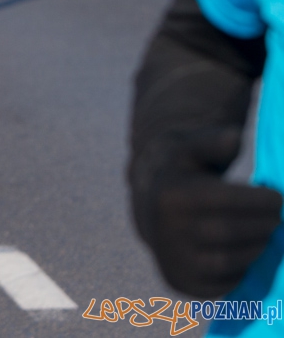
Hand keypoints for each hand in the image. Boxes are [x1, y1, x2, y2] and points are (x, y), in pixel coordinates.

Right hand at [137, 128, 283, 296]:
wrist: (149, 206)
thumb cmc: (181, 171)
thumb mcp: (190, 147)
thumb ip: (213, 140)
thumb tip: (236, 138)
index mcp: (170, 195)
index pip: (228, 201)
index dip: (262, 200)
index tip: (278, 198)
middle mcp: (166, 230)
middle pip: (234, 232)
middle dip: (265, 225)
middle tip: (278, 218)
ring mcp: (172, 260)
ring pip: (233, 261)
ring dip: (259, 247)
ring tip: (266, 233)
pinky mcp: (181, 282)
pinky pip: (225, 283)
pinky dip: (243, 269)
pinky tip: (247, 251)